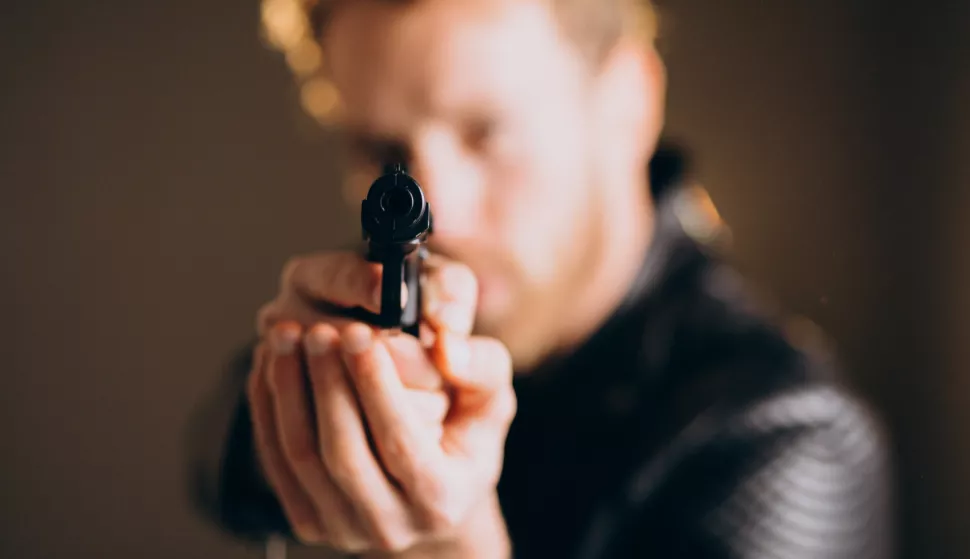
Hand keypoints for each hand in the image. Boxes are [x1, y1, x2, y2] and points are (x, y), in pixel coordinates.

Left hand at [247, 252, 516, 554]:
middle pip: (343, 453)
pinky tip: (269, 362)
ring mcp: (345, 530)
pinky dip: (268, 408)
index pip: (401, 442)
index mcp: (443, 499)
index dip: (376, 385)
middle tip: (318, 329)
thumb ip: (480, 365)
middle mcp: (393, 527)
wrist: (433, 491)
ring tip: (287, 335)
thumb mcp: (490, 395)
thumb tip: (446, 344)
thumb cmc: (464, 430)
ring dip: (289, 390)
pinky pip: (275, 461)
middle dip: (328, 384)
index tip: (359, 331)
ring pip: (301, 457)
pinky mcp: (309, 522)